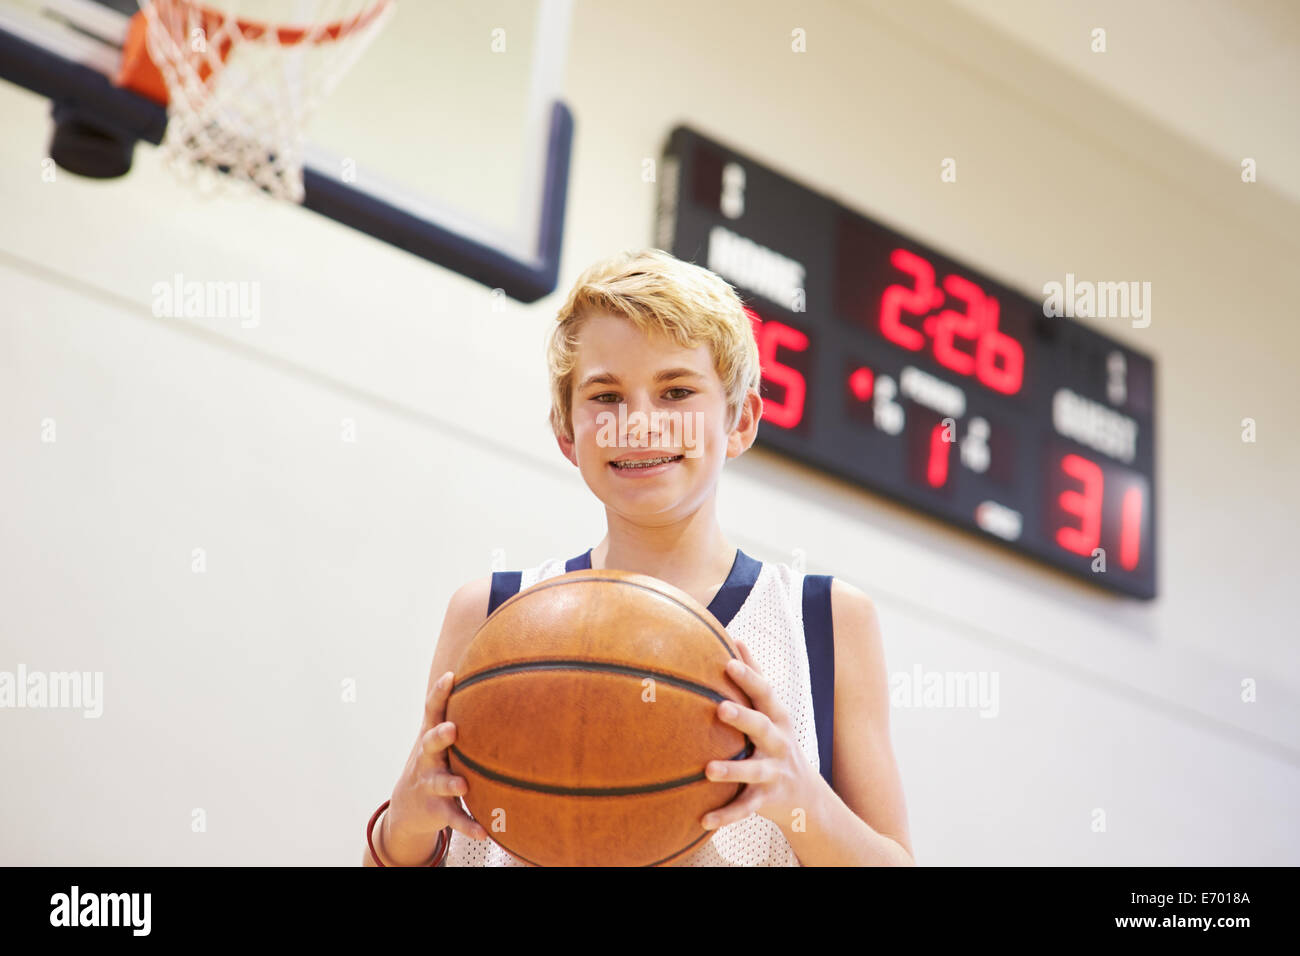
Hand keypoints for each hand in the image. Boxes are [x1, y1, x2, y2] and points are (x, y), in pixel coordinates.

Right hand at [386, 671, 489, 851]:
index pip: (432, 711)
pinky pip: (454, 818)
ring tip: (462, 785)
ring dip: (450, 783)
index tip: (449, 676)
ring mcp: (430, 784)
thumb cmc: (436, 761)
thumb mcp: (442, 738)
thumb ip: (463, 713)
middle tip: (451, 730)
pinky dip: (468, 825)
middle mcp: (427, 759)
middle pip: (429, 744)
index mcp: (431, 737)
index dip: (439, 693)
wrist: (408, 806)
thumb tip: (503, 676)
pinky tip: (485, 832)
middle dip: (439, 736)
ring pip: (439, 782)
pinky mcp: (437, 810)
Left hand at [700, 639, 822, 832]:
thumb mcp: (771, 710)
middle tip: (720, 709)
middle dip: (744, 718)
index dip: (749, 677)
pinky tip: (703, 819)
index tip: (729, 662)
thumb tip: (735, 638)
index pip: (764, 693)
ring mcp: (774, 773)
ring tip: (708, 770)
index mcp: (776, 718)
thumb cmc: (777, 741)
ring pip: (755, 771)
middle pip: (763, 728)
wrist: (805, 795)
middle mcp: (778, 744)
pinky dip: (726, 815)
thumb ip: (754, 677)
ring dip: (733, 770)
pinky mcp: (766, 800)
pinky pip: (746, 808)